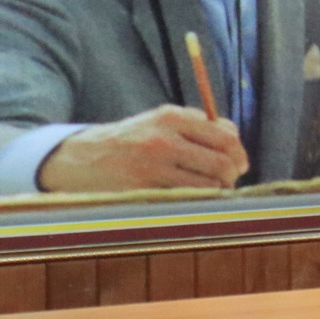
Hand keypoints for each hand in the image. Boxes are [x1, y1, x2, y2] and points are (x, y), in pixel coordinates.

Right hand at [39, 105, 250, 192]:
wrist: (80, 158)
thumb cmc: (130, 140)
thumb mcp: (159, 121)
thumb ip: (197, 126)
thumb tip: (234, 139)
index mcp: (171, 117)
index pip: (225, 135)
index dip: (238, 153)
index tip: (239, 163)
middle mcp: (163, 139)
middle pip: (222, 162)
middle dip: (232, 175)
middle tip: (229, 181)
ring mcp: (152, 166)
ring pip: (208, 185)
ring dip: (217, 192)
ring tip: (211, 191)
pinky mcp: (143, 190)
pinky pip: (186, 200)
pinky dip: (197, 202)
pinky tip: (192, 199)